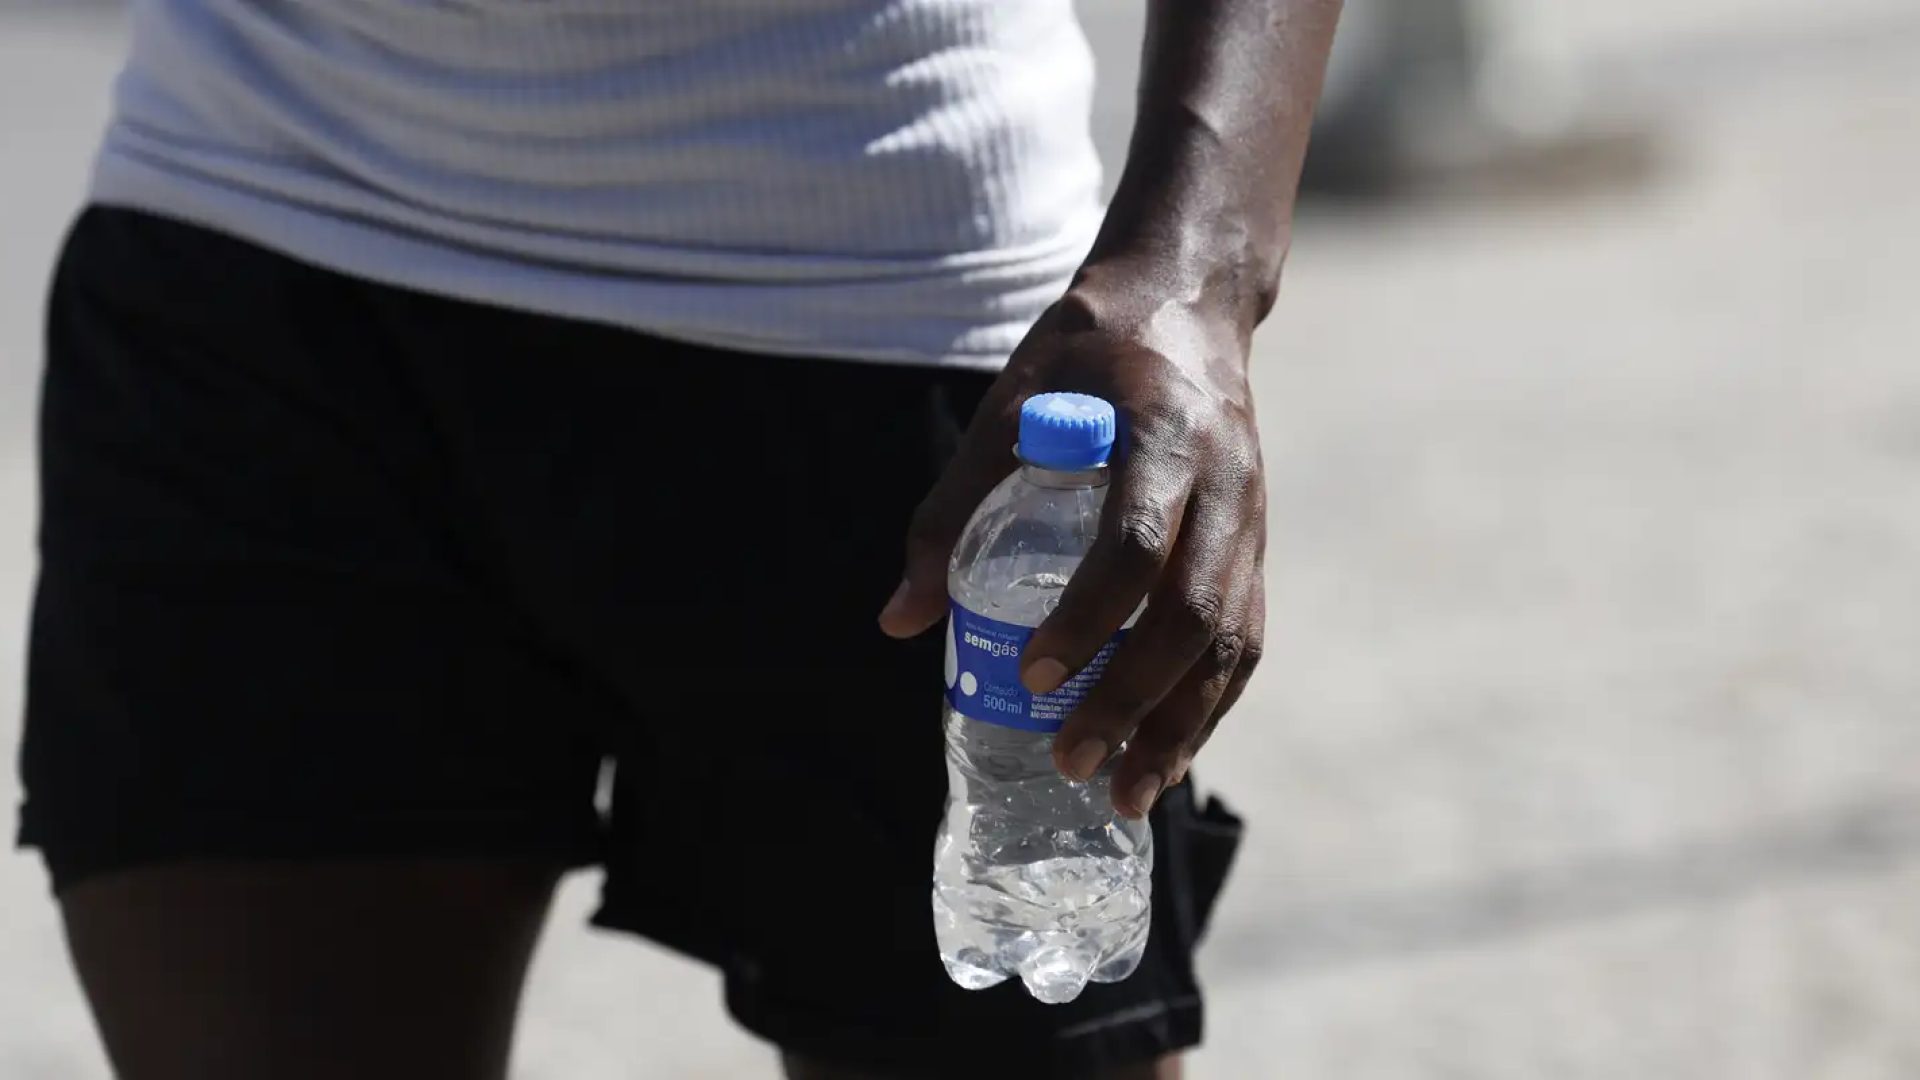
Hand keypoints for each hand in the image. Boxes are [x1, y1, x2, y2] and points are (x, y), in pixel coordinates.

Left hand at [879, 262, 1267, 818]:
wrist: (1187, 304)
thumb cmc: (1084, 354)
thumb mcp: (1007, 406)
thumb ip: (952, 509)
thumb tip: (900, 622)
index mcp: (1162, 435)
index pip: (1134, 545)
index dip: (1087, 618)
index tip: (1031, 672)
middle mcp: (1225, 483)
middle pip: (1192, 613)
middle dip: (1134, 700)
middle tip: (1070, 761)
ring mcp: (1253, 518)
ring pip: (1230, 640)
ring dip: (1184, 727)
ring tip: (1127, 794)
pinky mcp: (1259, 545)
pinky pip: (1244, 638)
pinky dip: (1211, 705)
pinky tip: (1168, 754)